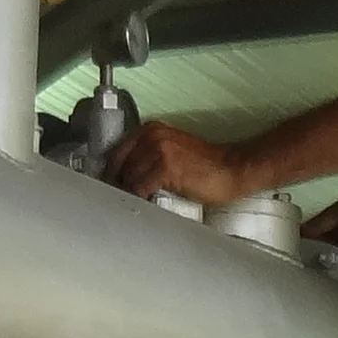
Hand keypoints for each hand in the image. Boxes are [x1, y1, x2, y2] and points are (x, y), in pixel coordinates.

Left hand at [106, 115, 235, 205]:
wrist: (230, 170)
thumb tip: (123, 179)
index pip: (116, 154)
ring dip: (126, 196)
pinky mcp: (165, 167)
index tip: (107, 190)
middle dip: (115, 186)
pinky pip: (139, 189)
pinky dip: (137, 200)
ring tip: (130, 208)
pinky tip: (142, 207)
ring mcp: (157, 150)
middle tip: (117, 203)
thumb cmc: (204, 167)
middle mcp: (151, 136)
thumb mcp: (170, 152)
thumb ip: (147, 158)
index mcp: (150, 130)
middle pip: (117, 166)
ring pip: (127, 179)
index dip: (109, 174)